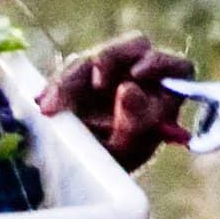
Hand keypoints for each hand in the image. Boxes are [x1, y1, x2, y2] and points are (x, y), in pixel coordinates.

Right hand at [38, 32, 192, 173]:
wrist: (83, 171)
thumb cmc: (117, 163)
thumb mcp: (127, 148)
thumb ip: (134, 122)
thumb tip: (128, 87)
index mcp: (166, 92)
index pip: (176, 67)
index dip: (160, 64)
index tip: (137, 74)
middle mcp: (141, 73)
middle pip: (134, 47)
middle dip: (112, 58)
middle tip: (95, 82)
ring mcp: (110, 71)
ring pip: (95, 58)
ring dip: (74, 78)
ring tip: (52, 108)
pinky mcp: (81, 76)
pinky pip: (69, 71)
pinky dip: (56, 87)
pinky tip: (43, 106)